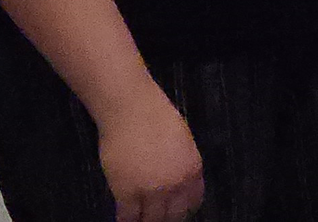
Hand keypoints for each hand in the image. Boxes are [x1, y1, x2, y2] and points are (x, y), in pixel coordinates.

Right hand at [96, 90, 203, 221]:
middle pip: (173, 216)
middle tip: (156, 217)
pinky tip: (124, 218)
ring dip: (146, 221)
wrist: (131, 108)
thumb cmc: (156, 115)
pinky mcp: (127, 193)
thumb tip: (177, 180)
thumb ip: (182, 164)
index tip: (175, 211)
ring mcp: (151, 191)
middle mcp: (176, 185)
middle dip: (165, 219)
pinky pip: (128, 216)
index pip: (193, 202)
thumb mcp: (182, 140)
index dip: (183, 209)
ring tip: (140, 220)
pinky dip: (126, 220)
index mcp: (192, 170)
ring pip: (151, 220)